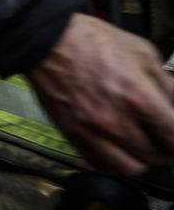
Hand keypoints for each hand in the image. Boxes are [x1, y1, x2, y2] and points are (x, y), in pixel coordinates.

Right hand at [27, 12, 173, 175]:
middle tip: (159, 132)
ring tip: (139, 141)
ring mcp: (92, 131)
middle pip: (157, 155)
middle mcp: (115, 120)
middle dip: (163, 144)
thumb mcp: (142, 53)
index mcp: (138, 97)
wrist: (47, 42)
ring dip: (140, 156)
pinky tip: (117, 145)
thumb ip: (167, 85)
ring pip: (132, 167)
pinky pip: (103, 164)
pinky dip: (115, 160)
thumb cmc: (91, 42)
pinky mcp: (74, 134)